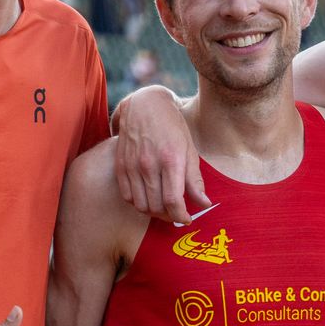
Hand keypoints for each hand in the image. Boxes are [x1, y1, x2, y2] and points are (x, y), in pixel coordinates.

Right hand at [112, 87, 206, 223]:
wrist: (145, 106)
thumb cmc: (172, 128)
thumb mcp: (189, 150)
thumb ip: (194, 180)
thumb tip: (204, 204)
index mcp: (171, 159)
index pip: (173, 201)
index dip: (181, 216)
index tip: (187, 219)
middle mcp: (149, 164)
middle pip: (157, 207)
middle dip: (169, 216)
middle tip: (177, 213)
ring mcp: (132, 165)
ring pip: (141, 205)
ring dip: (154, 212)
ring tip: (164, 207)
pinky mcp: (120, 166)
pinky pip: (127, 196)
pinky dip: (138, 203)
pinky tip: (148, 197)